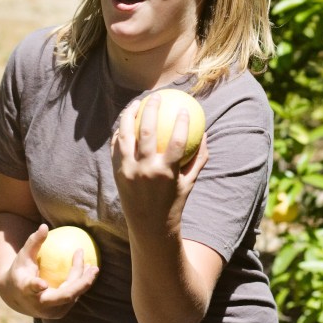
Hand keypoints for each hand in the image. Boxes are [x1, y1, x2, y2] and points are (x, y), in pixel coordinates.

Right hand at [0, 223, 98, 319]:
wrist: (16, 296)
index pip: (31, 289)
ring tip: (93, 266)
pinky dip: (82, 284)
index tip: (42, 284)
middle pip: (65, 296)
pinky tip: (89, 272)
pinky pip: (73, 297)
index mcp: (26, 290)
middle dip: (81, 282)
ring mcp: (51, 312)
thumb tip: (44, 226)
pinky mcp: (59, 312)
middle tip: (94, 267)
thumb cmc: (20, 271)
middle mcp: (40, 305)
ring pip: (72, 295)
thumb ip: (33, 242)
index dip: (36, 287)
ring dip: (84, 280)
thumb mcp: (23, 256)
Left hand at [111, 94, 207, 237]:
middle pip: (147, 131)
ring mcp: (129, 171)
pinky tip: (125, 122)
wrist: (149, 225)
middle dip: (152, 109)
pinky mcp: (117, 172)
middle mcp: (146, 170)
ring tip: (136, 103)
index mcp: (167, 172)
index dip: (183, 122)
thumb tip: (205, 133)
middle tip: (157, 97)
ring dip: (130, 115)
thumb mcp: (190, 182)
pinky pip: (117, 146)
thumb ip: (199, 158)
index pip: (178, 141)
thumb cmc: (174, 201)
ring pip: (126, 135)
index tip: (185, 108)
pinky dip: (121, 132)